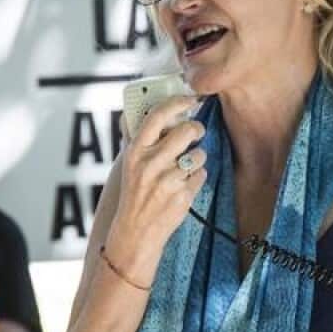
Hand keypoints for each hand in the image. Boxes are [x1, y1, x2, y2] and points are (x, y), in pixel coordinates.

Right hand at [108, 96, 207, 280]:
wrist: (135, 232)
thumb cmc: (135, 195)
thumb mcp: (131, 165)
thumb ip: (143, 140)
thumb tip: (158, 113)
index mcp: (135, 152)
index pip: (157, 116)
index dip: (177, 103)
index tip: (189, 99)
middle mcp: (151, 164)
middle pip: (186, 132)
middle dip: (196, 129)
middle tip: (196, 132)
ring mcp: (168, 180)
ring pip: (199, 155)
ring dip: (197, 158)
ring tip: (184, 167)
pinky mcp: (183, 196)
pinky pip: (201, 175)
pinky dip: (196, 178)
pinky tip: (183, 186)